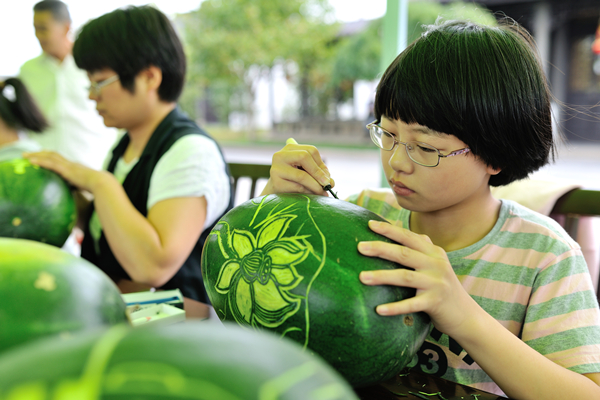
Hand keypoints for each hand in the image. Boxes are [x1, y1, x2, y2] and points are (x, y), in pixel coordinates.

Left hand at [23, 151, 104, 193]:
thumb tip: (78, 196)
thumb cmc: (98, 188)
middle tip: (27, 154)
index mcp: (75, 167)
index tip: (41, 156)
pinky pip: (50, 163)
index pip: (61, 159)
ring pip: (49, 156)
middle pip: (52, 154)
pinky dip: (40, 161)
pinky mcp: (66, 169)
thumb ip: (80, 189)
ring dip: (36, 155)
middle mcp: (71, 163)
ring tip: (24, 156)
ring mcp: (68, 165)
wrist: (102, 183)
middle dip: (40, 153)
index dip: (50, 156)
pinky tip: (30, 162)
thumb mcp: (87, 188)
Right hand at [261, 138, 334, 195]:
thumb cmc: (294, 179)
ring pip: (301, 175)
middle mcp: (280, 155)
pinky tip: (312, 195)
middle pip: (304, 157)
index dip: (321, 163)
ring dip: (315, 185)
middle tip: (327, 184)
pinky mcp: (276, 183)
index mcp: (289, 148)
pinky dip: (308, 192)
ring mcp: (276, 169)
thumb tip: (331, 182)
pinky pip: (297, 187)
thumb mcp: (306, 171)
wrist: (276, 191)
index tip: (327, 176)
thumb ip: (319, 173)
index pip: (310, 150)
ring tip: (322, 192)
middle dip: (318, 172)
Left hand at [358, 220, 478, 336]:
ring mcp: (436, 283)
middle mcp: (436, 264)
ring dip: (382, 276)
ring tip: (362, 277)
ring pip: (405, 276)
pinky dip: (395, 307)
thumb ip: (419, 248)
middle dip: (381, 248)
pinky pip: (411, 304)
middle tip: (359, 247)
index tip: (369, 224)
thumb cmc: (442, 288)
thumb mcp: (435, 264)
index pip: (408, 237)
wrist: (466, 315)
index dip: (389, 230)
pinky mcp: (435, 303)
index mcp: (433, 252)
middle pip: (404, 253)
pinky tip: (378, 309)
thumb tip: (394, 227)